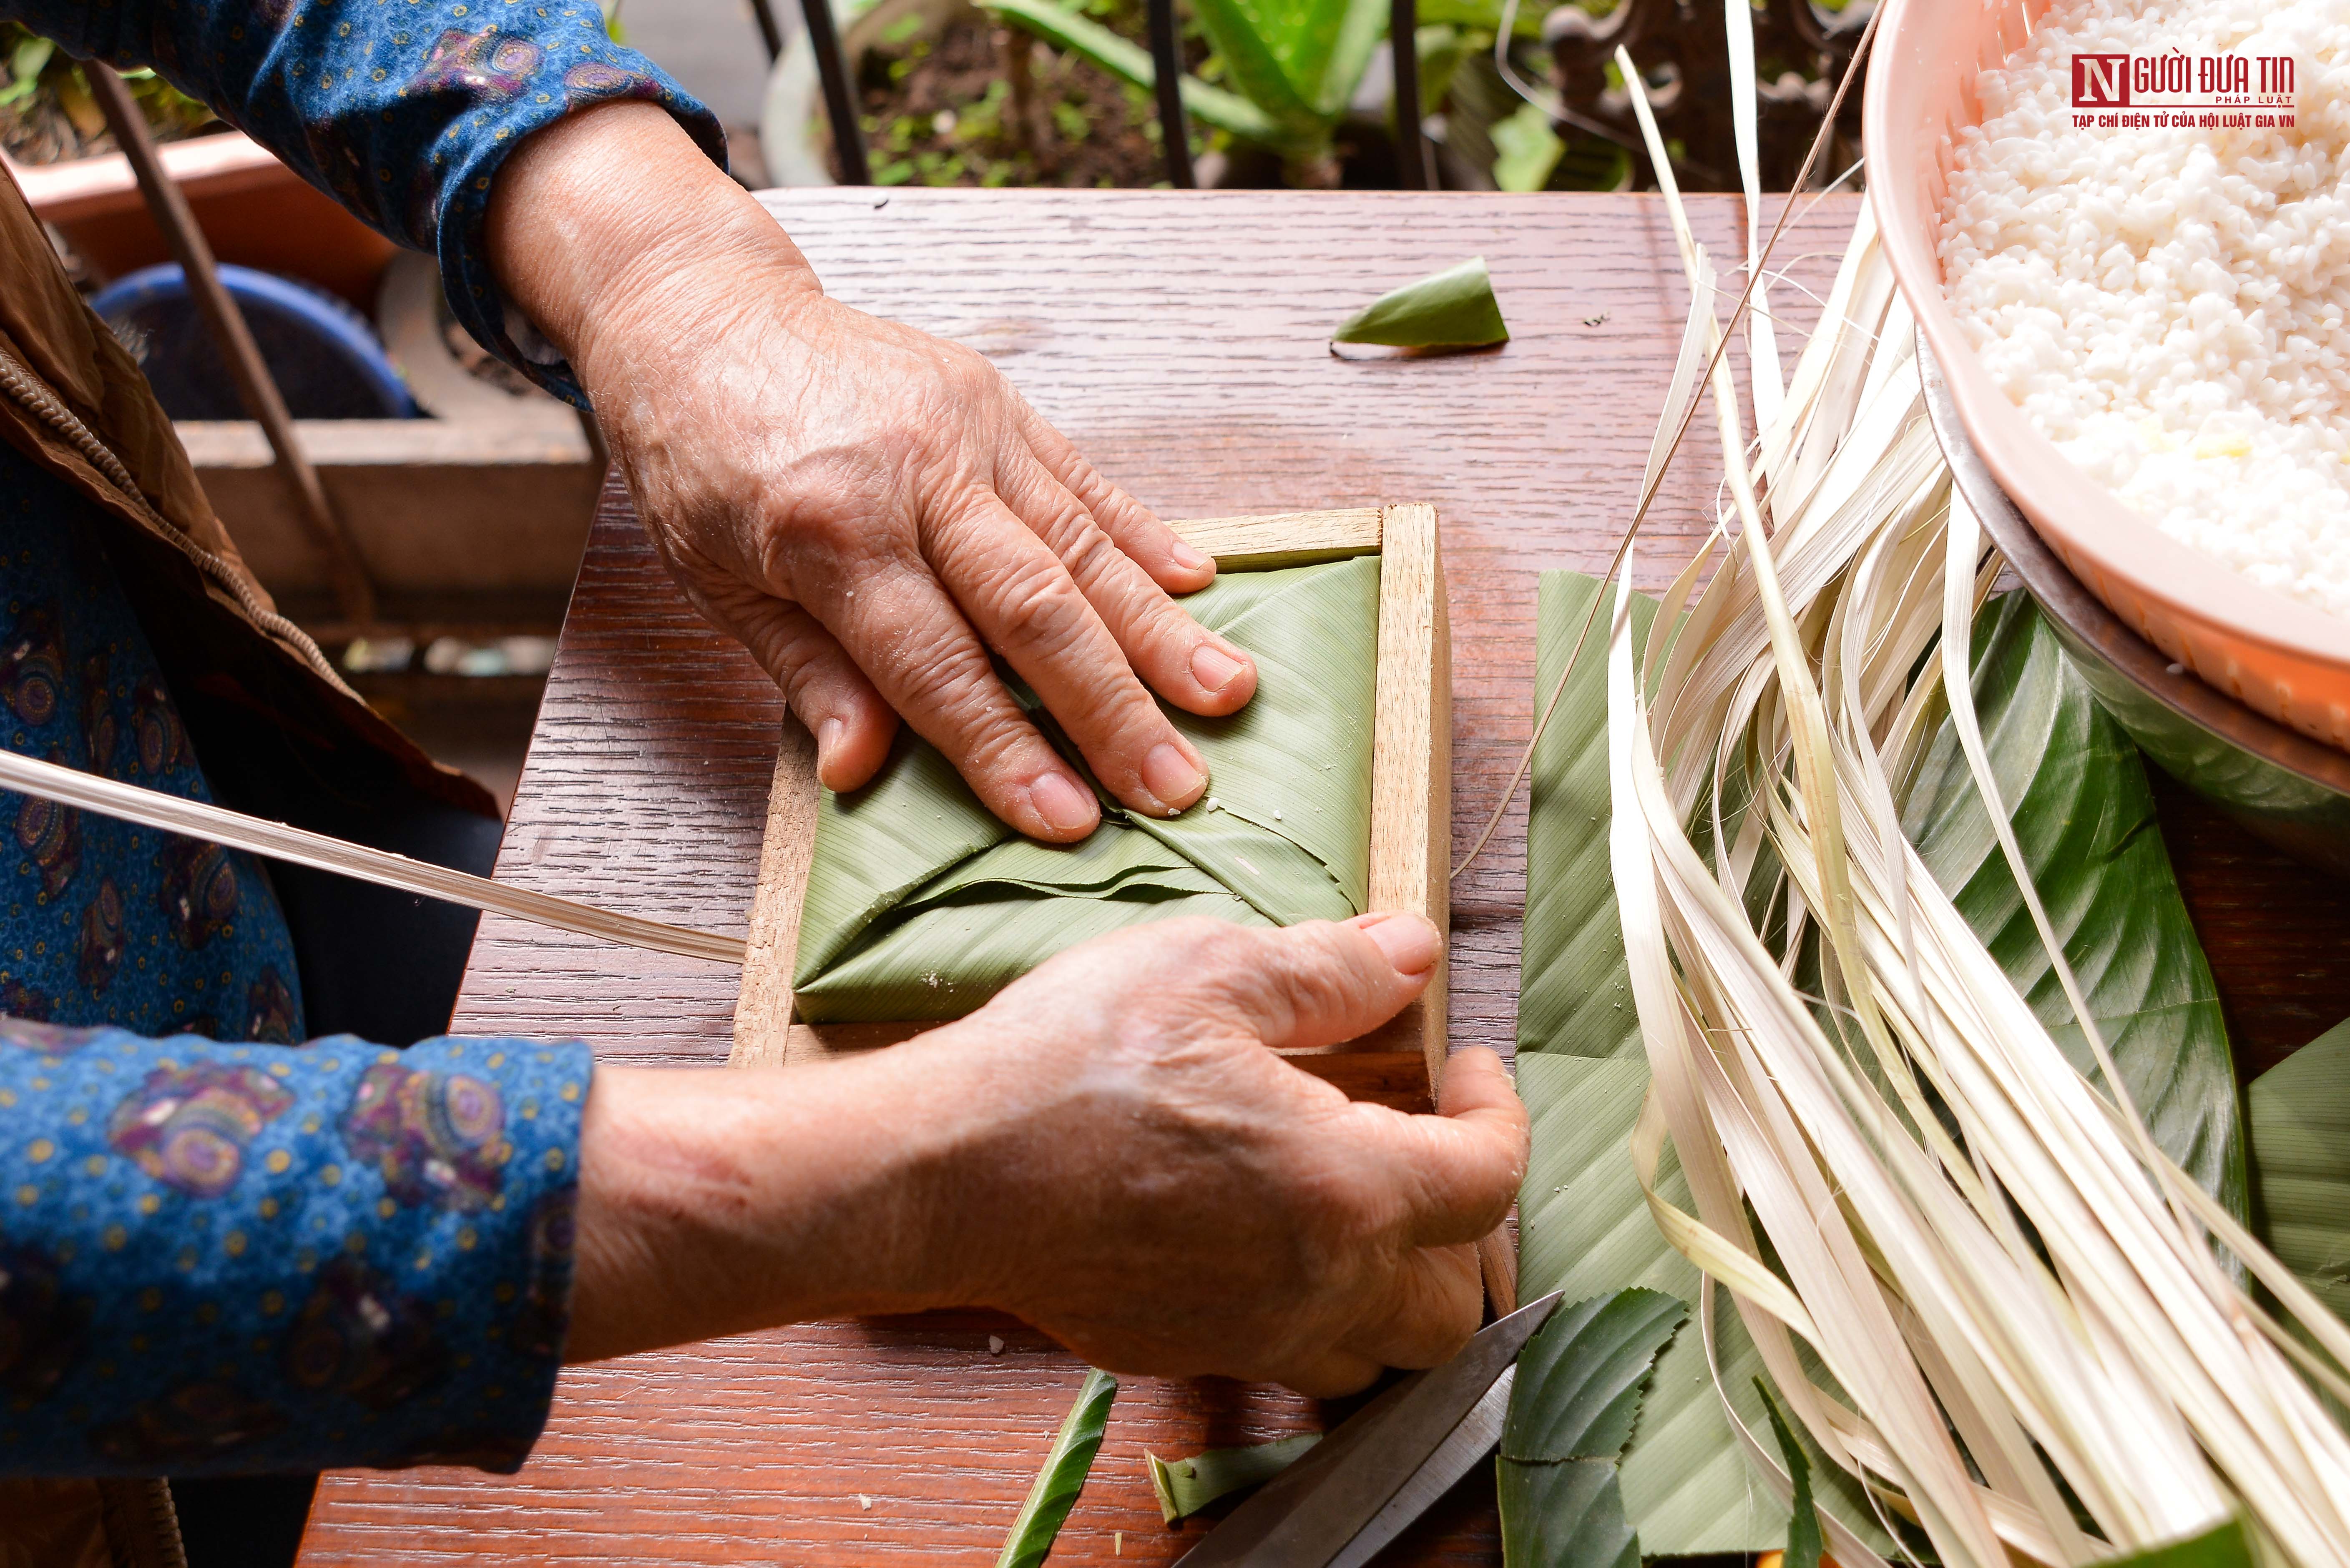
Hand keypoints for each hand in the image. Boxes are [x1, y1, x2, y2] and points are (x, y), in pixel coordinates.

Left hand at [488, 104, 1258, 841]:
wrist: (700, 311)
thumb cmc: (699, 459)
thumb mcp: (717, 581)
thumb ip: (806, 673)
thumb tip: (861, 771)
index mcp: (827, 529)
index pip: (935, 667)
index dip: (1006, 750)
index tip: (1071, 822)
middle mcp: (911, 473)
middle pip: (1034, 609)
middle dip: (1113, 707)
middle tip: (1179, 784)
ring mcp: (965, 429)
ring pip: (1082, 545)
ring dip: (1161, 631)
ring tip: (1227, 695)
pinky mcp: (997, 401)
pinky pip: (1085, 481)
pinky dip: (1146, 537)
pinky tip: (1203, 587)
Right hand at [567, 914, 1528, 1393]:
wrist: (937, 1172)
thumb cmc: (1066, 1064)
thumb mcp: (1206, 970)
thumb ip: (1330, 969)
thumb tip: (1412, 951)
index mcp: (1346, 1188)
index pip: (1491, 1181)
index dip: (1498, 1111)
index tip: (1462, 1062)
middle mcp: (1315, 1286)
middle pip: (1457, 1303)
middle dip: (1463, 1226)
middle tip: (1418, 1139)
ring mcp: (1246, 1334)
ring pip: (1380, 1351)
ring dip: (1394, 1283)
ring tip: (1353, 1193)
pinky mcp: (1181, 1350)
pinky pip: (1286, 1355)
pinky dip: (1308, 1305)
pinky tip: (1259, 1225)